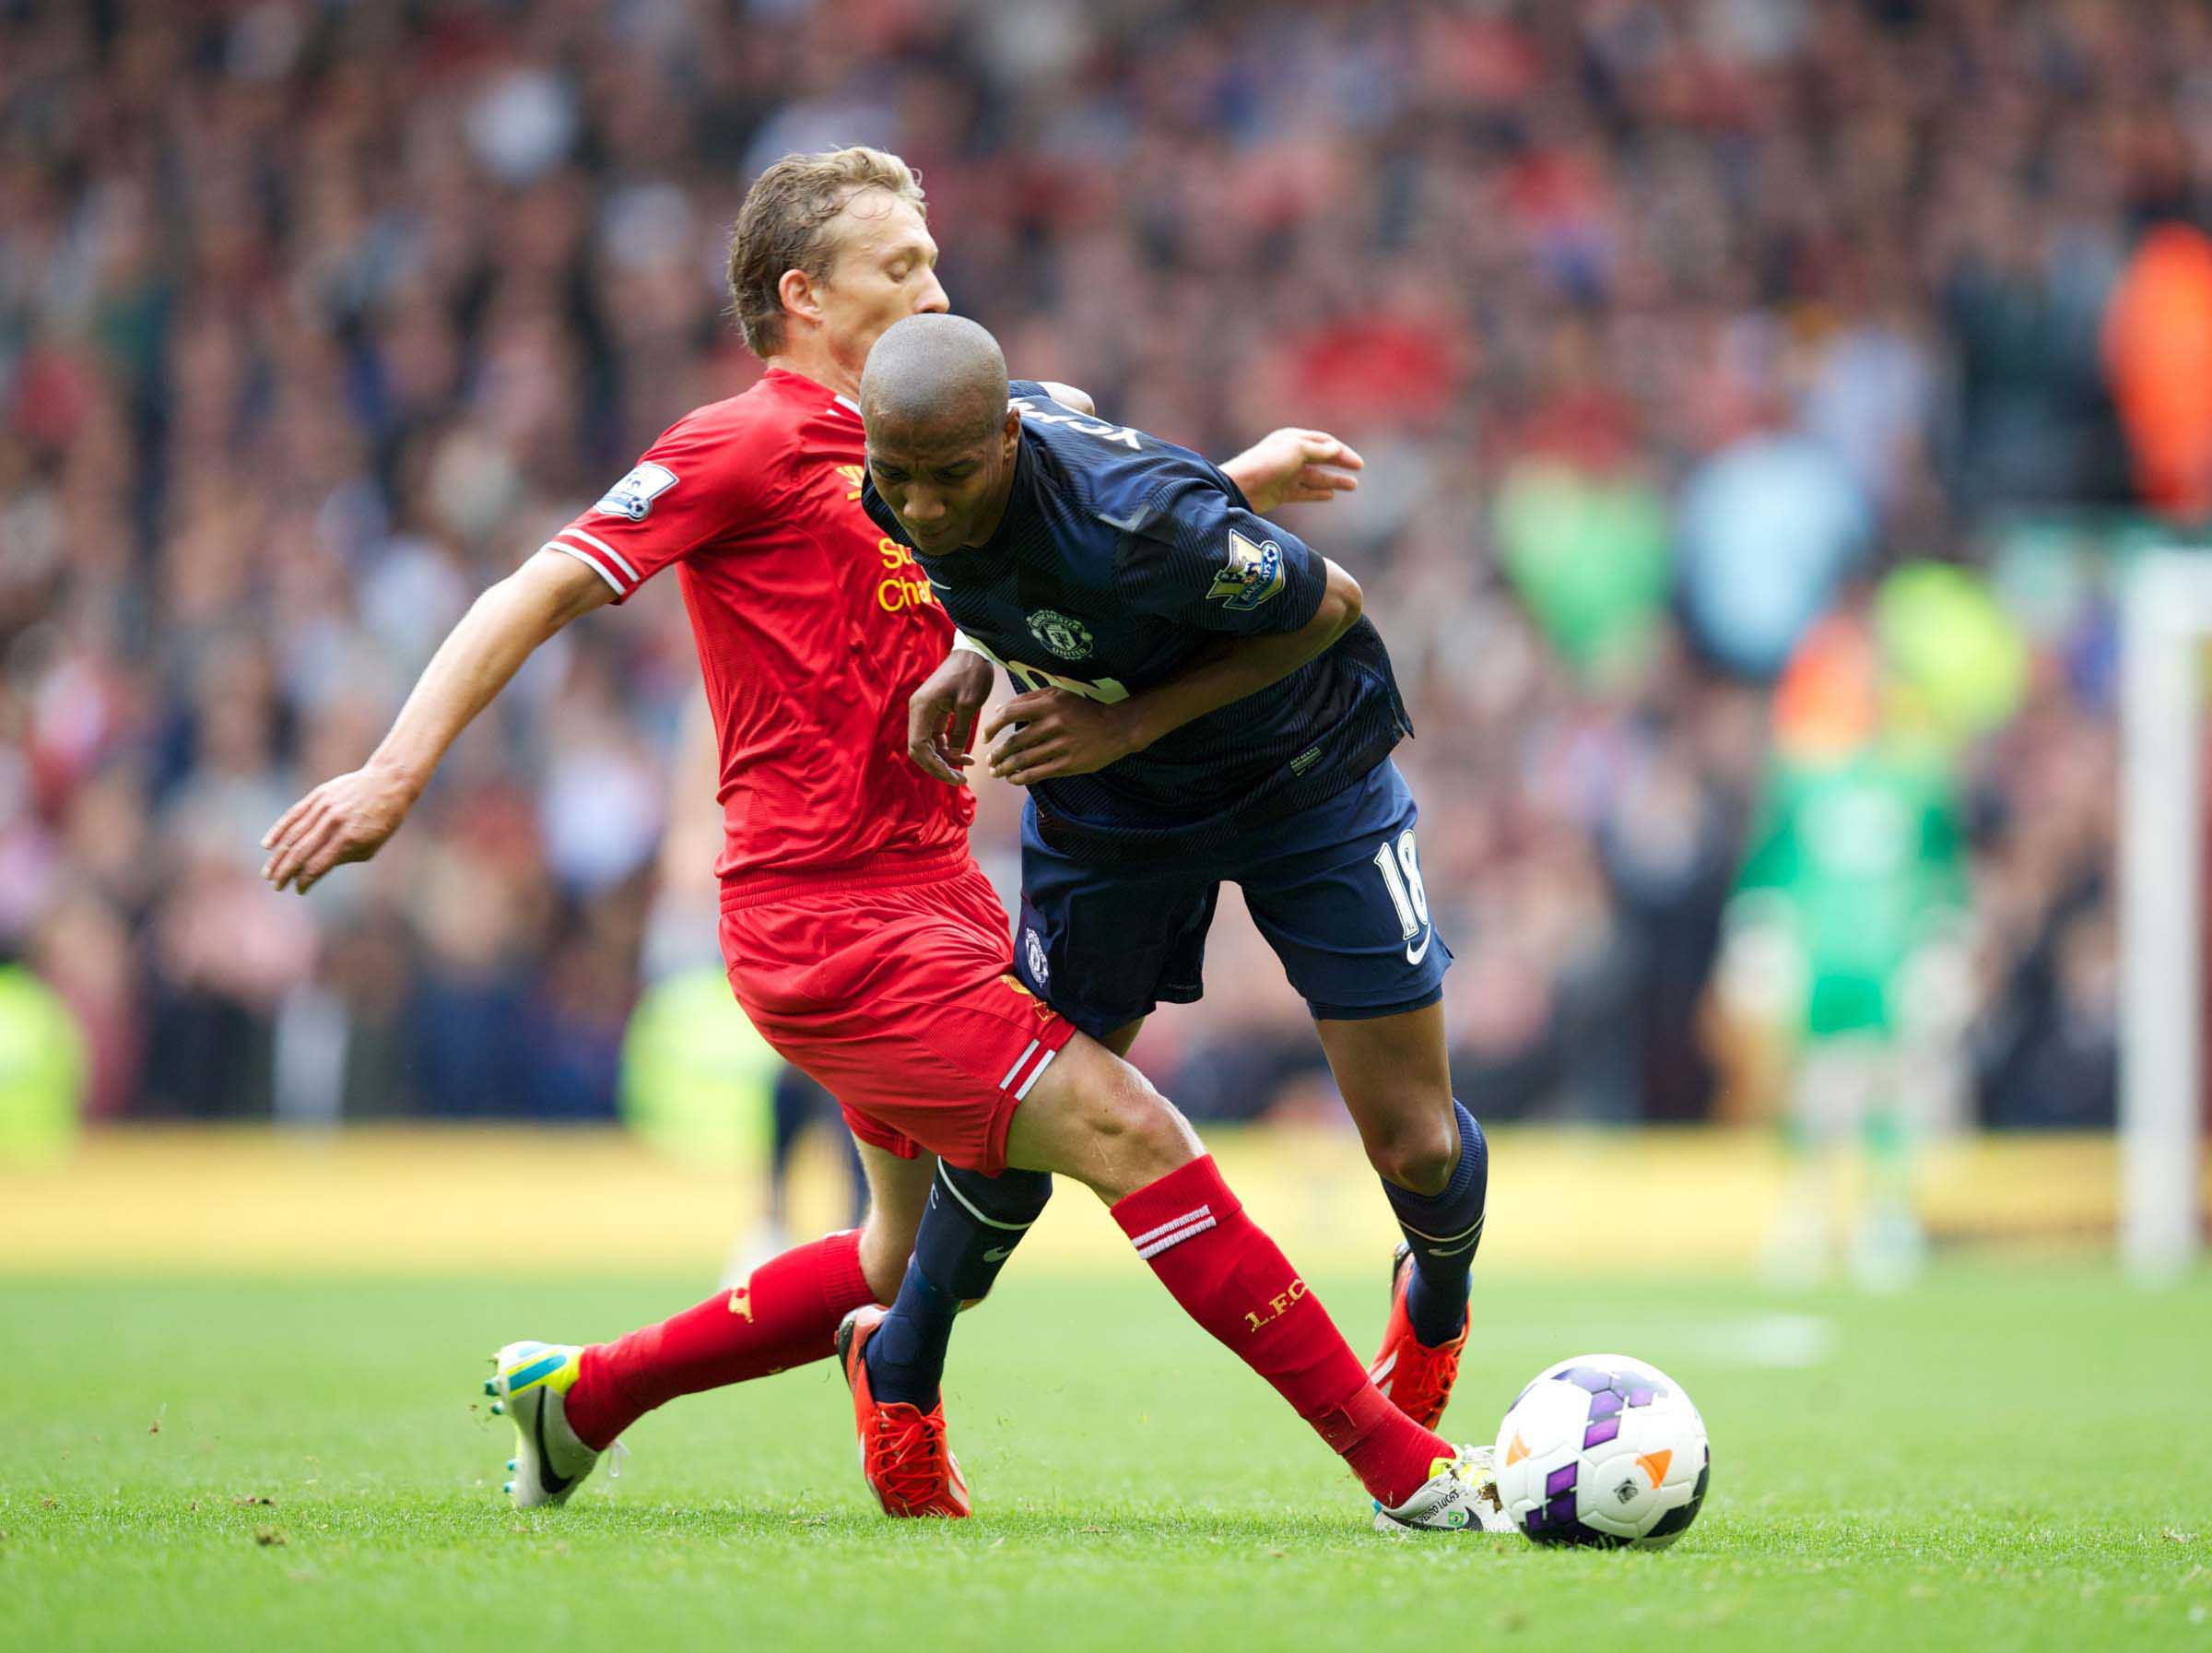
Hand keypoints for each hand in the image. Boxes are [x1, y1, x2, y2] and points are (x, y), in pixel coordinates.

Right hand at [260, 764, 416, 893]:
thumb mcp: (372, 845)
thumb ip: (344, 858)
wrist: (388, 781)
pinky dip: (278, 830)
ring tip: (268, 873)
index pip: (318, 865)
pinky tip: (267, 845)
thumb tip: (315, 869)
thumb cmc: (383, 820)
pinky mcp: (318, 796)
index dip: (306, 880)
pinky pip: (293, 814)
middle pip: (300, 852)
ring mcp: (323, 807)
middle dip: (285, 872)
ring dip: (278, 857)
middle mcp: (333, 823)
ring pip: (292, 835)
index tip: (299, 890)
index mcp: (348, 838)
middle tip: (276, 886)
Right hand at [906, 649, 995, 783]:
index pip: (919, 748)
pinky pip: (935, 736)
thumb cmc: (972, 674)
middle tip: (960, 779)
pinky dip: (947, 747)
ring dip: (944, 758)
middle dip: (938, 766)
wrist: (974, 651)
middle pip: (920, 750)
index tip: (954, 777)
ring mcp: (924, 711)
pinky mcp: (933, 711)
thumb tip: (953, 757)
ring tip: (966, 766)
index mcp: (921, 708)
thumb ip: (959, 733)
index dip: (934, 766)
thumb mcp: (969, 706)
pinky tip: (964, 755)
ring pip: (927, 745)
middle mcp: (917, 711)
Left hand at [982, 689, 1146, 784]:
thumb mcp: (1059, 694)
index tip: (986, 737)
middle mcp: (1053, 724)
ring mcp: (1060, 746)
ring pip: (1022, 760)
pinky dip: (1020, 778)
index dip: (992, 727)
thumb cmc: (1082, 709)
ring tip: (997, 772)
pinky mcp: (1067, 764)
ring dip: (1004, 768)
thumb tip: (1000, 710)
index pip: (1009, 714)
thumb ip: (1029, 698)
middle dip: (996, 754)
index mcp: (1048, 704)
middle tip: (989, 760)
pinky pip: (1037, 774)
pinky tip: (1013, 779)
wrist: (1116, 728)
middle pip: (1013, 742)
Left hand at [1220, 428, 1363, 514]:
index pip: (1323, 443)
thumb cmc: (1268, 463)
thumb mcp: (1297, 451)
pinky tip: (1330, 496)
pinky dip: (1317, 493)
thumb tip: (1336, 450)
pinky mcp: (1280, 493)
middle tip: (1358, 471)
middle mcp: (1290, 455)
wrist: (1241, 487)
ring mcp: (1285, 475)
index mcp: (1293, 439)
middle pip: (1321, 459)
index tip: (1358, 464)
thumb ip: (1318, 451)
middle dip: (1340, 464)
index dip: (1342, 452)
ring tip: (1352, 486)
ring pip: (1315, 477)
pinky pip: (1304, 492)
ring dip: (1333, 481)